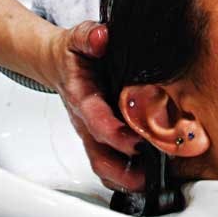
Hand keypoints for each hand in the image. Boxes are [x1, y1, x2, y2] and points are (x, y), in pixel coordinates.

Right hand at [49, 21, 144, 192]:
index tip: (137, 141)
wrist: (58, 64)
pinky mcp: (101, 140)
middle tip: (154, 172)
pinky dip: (129, 175)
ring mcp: (93, 134)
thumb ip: (89, 36)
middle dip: (124, 171)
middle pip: (99, 157)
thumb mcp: (79, 38)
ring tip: (159, 180)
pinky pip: (111, 165)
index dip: (115, 134)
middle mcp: (86, 122)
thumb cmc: (73, 54)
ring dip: (129, 179)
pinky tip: (154, 174)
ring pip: (105, 167)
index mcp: (81, 97)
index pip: (95, 120)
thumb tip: (101, 37)